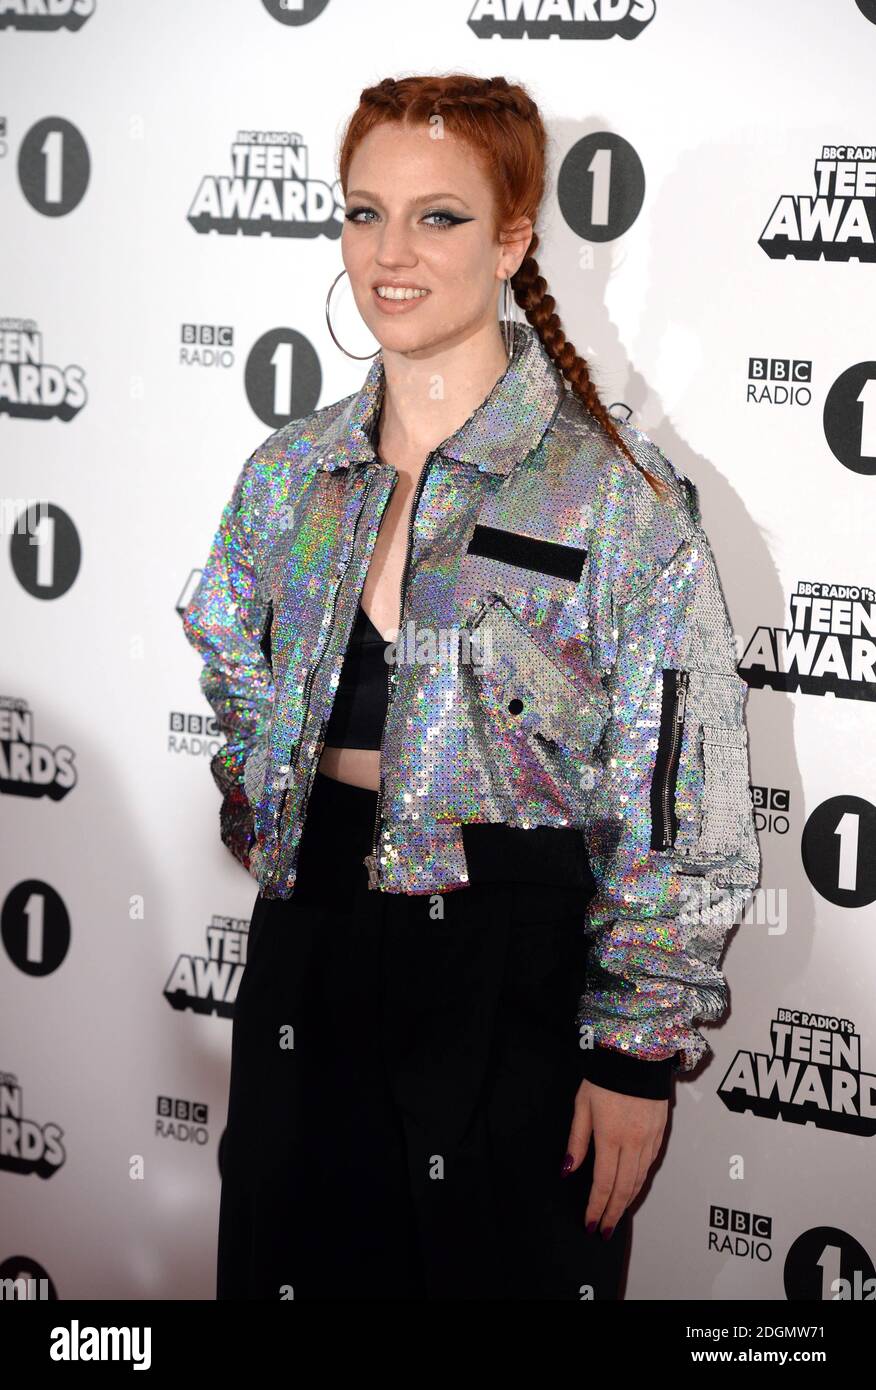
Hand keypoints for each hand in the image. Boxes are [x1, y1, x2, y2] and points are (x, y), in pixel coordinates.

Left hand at [564, 1077, 667, 1235]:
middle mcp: (633, 1142)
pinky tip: (632, 1189)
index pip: (604, 1183)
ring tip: (616, 1215)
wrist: (638, 1053)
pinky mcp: (660, 1132)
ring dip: (628, 1201)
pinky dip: (640, 1182)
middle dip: (613, 1213)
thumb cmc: (605, 1075)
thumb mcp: (582, 1104)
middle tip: (605, 1230)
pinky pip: (650, 1165)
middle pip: (624, 1188)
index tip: (590, 1223)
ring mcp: (650, 1138)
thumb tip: (568, 1170)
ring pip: (640, 1179)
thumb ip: (577, 1140)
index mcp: (611, 1135)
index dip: (596, 1207)